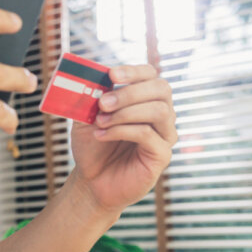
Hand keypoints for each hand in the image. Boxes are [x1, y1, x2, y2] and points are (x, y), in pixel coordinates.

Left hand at [69, 64, 176, 214]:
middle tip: (102, 104)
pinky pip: (148, 134)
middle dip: (129, 93)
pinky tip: (101, 135)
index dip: (133, 71)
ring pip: (159, 110)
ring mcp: (165, 134)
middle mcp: (161, 114)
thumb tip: (93, 78)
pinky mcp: (162, 155)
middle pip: (161, 89)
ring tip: (100, 122)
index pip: (151, 75)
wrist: (91, 179)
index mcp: (145, 99)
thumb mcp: (86, 116)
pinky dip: (121, 131)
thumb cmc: (92, 145)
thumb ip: (91, 97)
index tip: (111, 75)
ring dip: (125, 113)